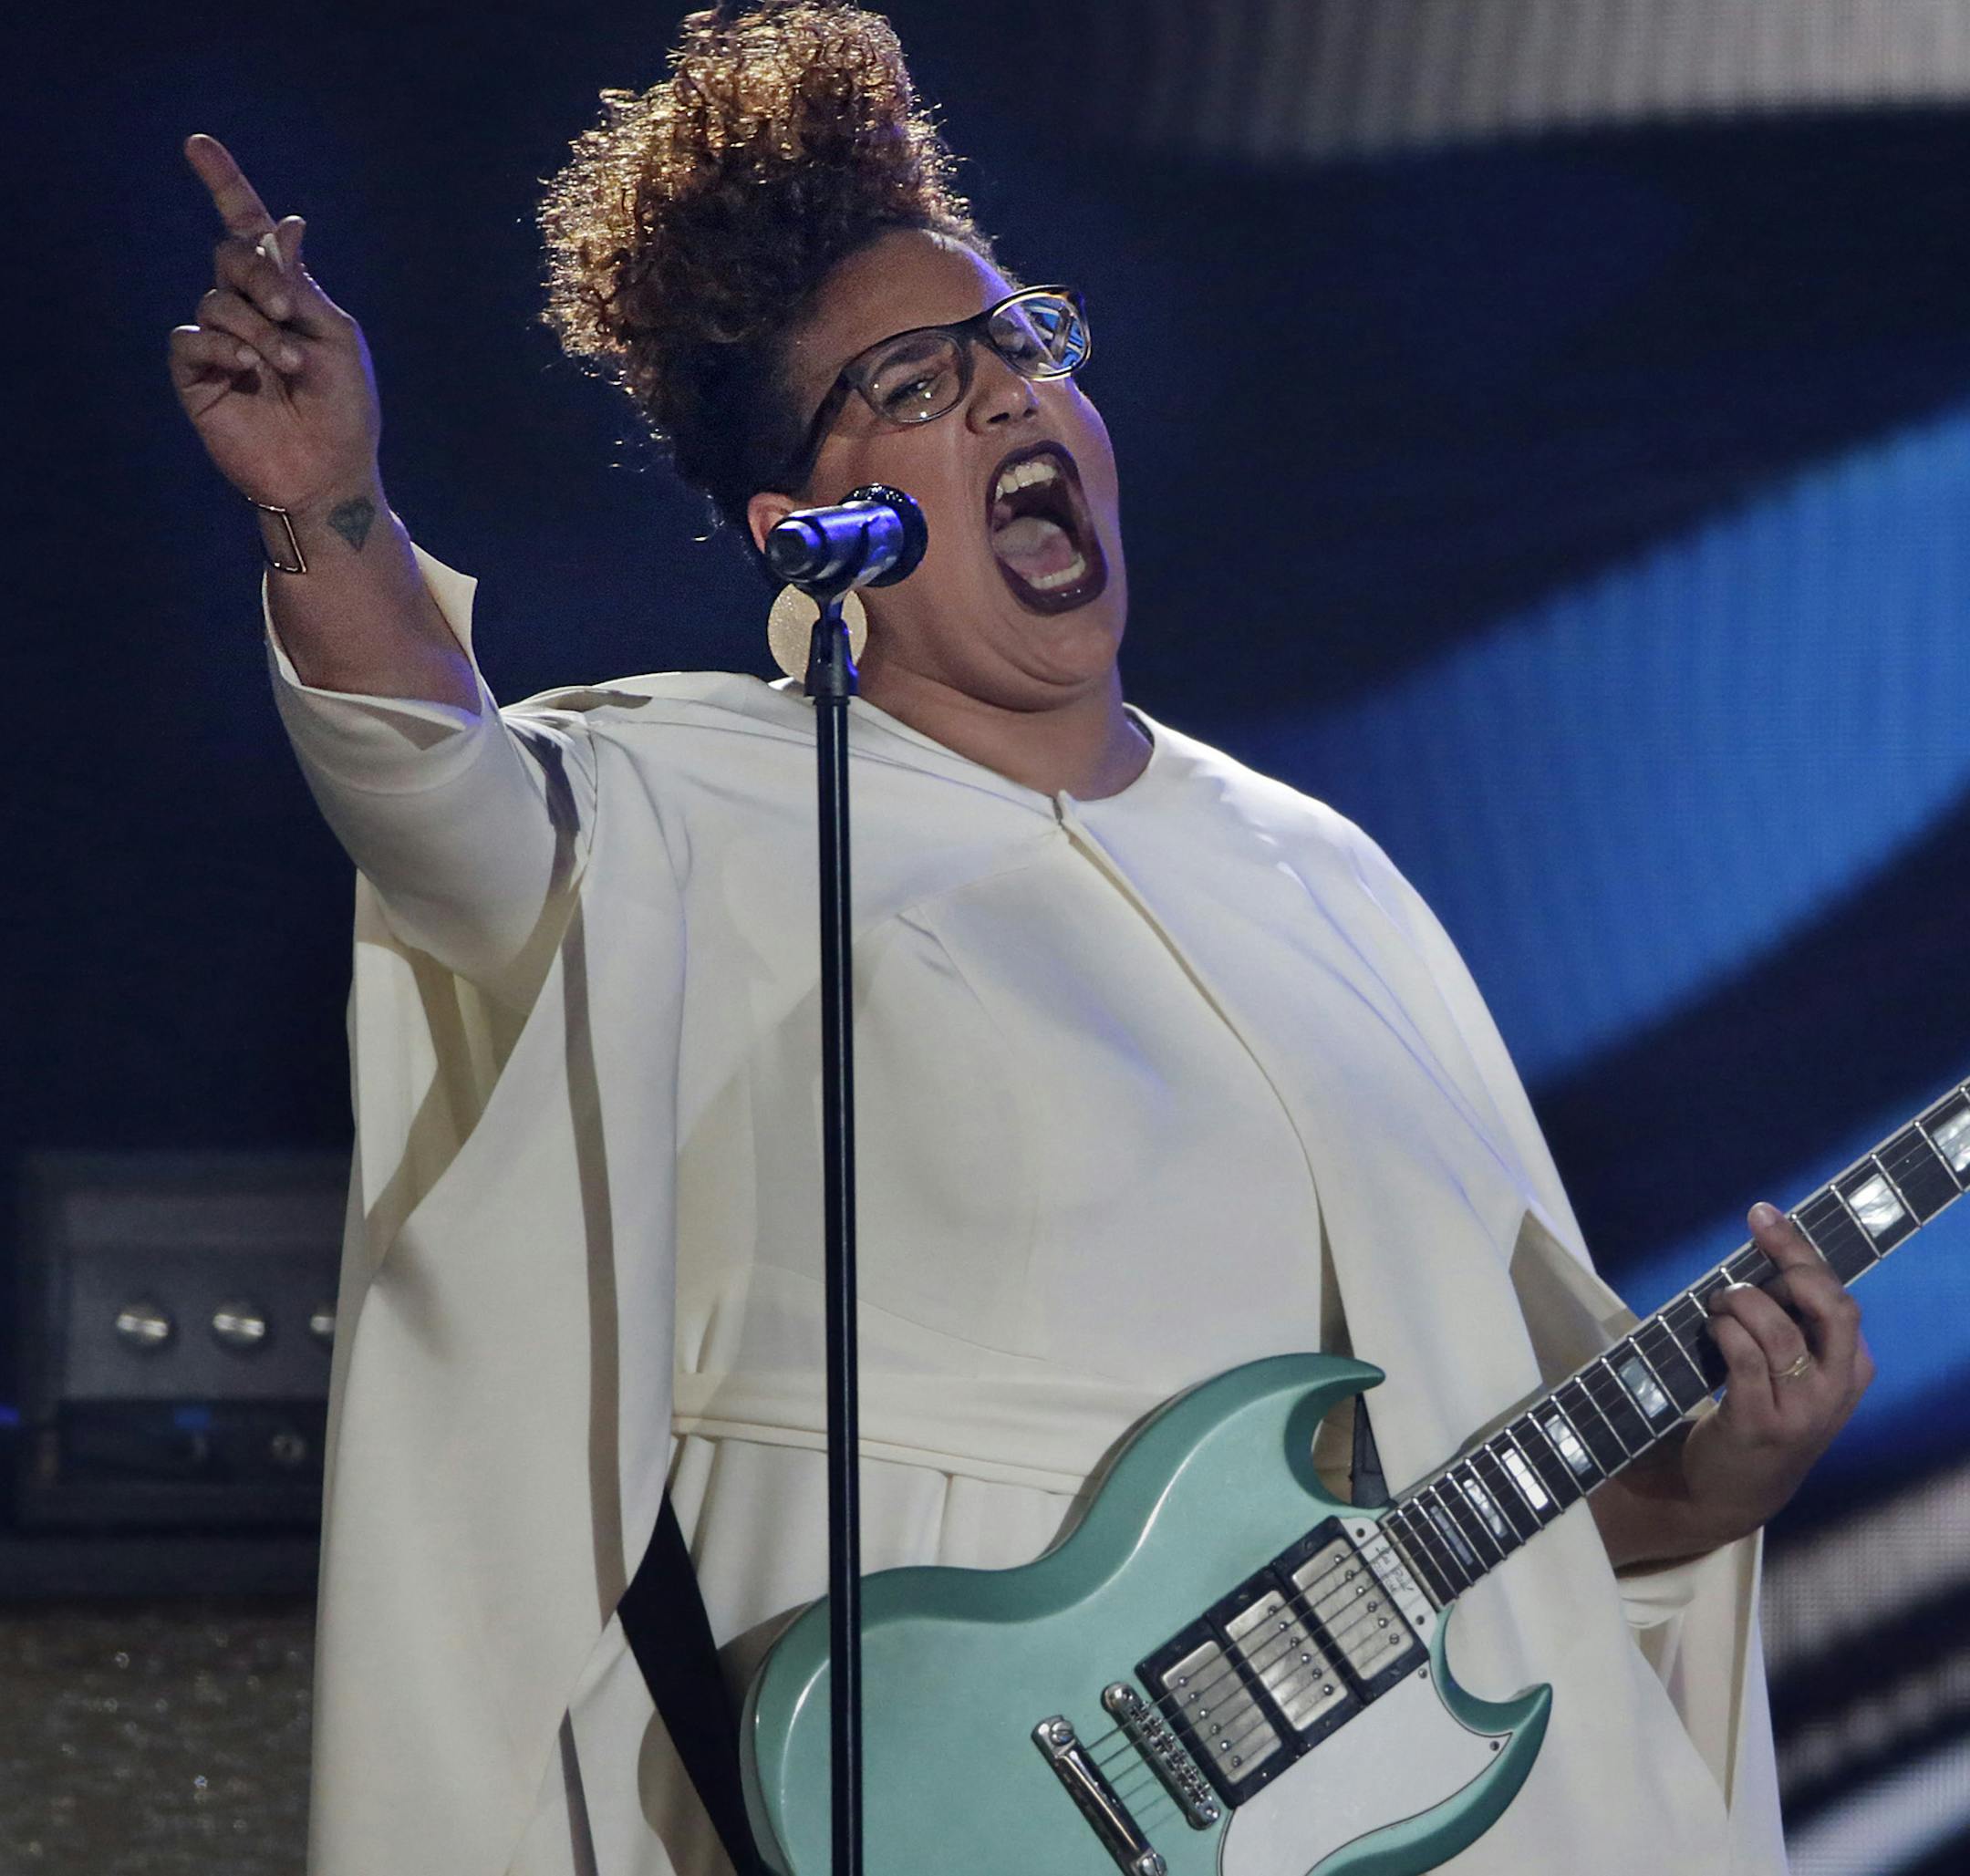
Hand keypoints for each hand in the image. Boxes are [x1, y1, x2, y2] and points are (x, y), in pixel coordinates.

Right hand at [169, 134, 381, 512]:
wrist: (331, 474)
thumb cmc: (345, 410)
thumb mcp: (334, 337)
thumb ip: (301, 284)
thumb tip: (284, 222)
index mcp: (288, 297)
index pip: (249, 232)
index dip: (226, 186)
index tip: (197, 144)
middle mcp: (250, 312)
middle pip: (230, 255)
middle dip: (257, 273)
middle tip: (287, 311)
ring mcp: (221, 344)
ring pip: (215, 301)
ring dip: (256, 330)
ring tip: (287, 368)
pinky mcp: (198, 377)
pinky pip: (191, 340)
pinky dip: (224, 349)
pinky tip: (250, 371)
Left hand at [1683, 1201, 1874, 1539]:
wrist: (1733, 1489)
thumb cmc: (1760, 1409)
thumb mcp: (1792, 1370)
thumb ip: (1790, 1320)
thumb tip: (1763, 1249)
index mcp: (1852, 1367)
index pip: (1838, 1297)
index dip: (1800, 1251)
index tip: (1763, 1215)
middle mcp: (1837, 1388)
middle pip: (1830, 1307)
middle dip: (1788, 1266)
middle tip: (1747, 1257)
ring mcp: (1802, 1410)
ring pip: (1779, 1330)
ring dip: (1739, 1303)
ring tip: (1718, 1305)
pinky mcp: (1760, 1423)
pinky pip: (1745, 1359)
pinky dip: (1725, 1331)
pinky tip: (1713, 1329)